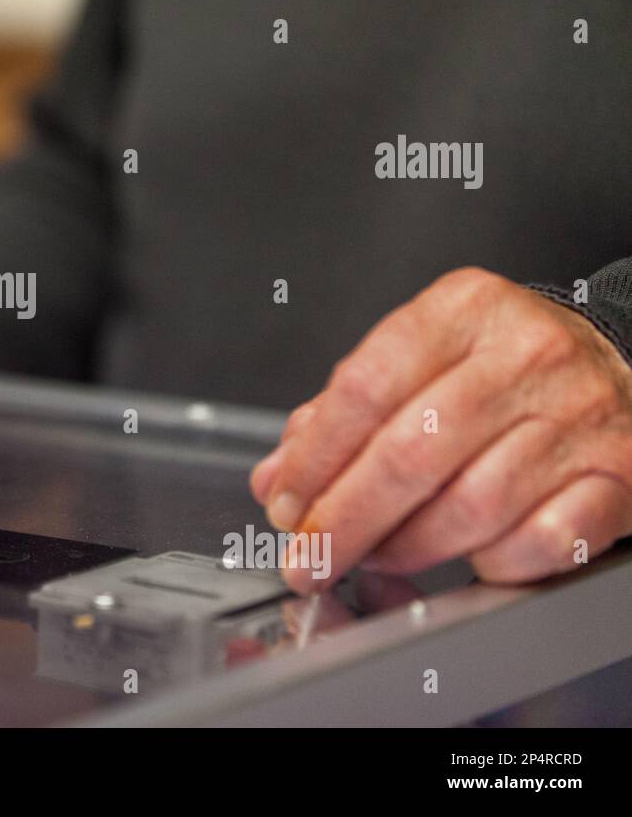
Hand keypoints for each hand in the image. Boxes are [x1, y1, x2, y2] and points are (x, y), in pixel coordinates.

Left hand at [250, 267, 631, 594]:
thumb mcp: (423, 360)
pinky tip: (467, 556)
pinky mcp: (619, 476)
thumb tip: (276, 479)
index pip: (364, 388)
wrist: (621, 369)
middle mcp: (526, 355)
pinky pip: (539, 543)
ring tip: (376, 556)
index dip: (314, 459)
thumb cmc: (504, 370)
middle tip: (310, 556)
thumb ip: (342, 414)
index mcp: (464, 310)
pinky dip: (491, 563)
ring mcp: (579, 417)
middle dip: (343, 521)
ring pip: (469, 507)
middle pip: (409, 454)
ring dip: (406, 548)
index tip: (285, 504)